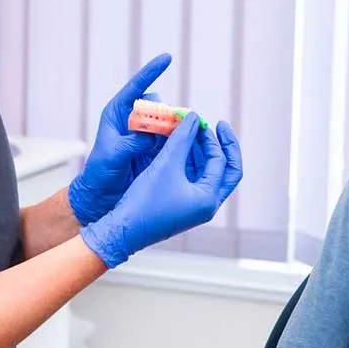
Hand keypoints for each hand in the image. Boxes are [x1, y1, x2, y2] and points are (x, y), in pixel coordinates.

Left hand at [68, 54, 171, 225]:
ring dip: (172, 129)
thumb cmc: (99, 173)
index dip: (152, 71)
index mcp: (117, 113)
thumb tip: (151, 133)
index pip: (136, 87)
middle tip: (158, 135)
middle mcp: (133, 119)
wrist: (102, 196)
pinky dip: (177, 141)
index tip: (167, 58)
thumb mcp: (112, 155)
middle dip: (164, 114)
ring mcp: (146, 132)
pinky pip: (172, 137)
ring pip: (168, 121)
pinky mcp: (156, 146)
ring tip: (162, 148)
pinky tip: (178, 149)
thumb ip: (131, 142)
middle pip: (158, 104)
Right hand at [80, 114, 242, 267]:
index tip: (200, 120)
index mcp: (209, 199)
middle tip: (218, 125)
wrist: (122, 230)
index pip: (221, 162)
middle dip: (222, 147)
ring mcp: (195, 207)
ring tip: (192, 131)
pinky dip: (190, 161)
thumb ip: (182, 138)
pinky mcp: (182, 205)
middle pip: (226, 170)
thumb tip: (193, 116)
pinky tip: (179, 146)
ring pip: (208, 173)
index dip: (212, 138)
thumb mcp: (166, 164)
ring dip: (202, 152)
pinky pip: (194, 179)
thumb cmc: (144, 200)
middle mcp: (206, 205)